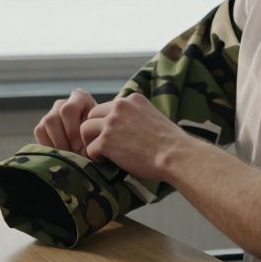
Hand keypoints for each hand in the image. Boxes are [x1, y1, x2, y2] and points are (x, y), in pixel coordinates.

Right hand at [33, 88, 97, 153]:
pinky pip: (39, 132)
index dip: (73, 131)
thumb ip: (92, 137)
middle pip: (53, 118)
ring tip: (70, 155)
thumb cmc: (99, 138)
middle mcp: (63, 102)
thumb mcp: (99, 134)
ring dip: (57, 144)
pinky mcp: (42, 126)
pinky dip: (49, 145)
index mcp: (80, 97)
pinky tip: (62, 153)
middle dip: (64, 140)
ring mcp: (51, 113)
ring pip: (46, 124)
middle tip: (75, 155)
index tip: (82, 148)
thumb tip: (82, 151)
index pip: (68, 110)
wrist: (92, 144)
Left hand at [79, 93, 195, 181]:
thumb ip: (137, 116)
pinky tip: (105, 161)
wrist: (175, 155)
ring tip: (100, 152)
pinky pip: (89, 148)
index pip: (109, 106)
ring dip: (90, 141)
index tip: (113, 133)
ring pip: (85, 128)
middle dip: (95, 129)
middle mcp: (119, 107)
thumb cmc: (171, 142)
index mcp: (132, 99)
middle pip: (92, 114)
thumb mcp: (154, 116)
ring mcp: (111, 123)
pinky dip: (94, 157)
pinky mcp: (106, 141)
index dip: (108, 121)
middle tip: (101, 143)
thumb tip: (127, 126)